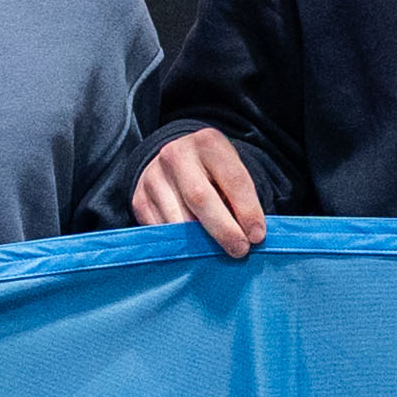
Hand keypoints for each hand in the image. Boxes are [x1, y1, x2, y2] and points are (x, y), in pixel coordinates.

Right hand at [135, 127, 268, 255]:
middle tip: (240, 250)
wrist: (174, 160)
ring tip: (217, 254)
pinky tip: (193, 250)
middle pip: (201, 198)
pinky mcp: (139, 198)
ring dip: (201, 243)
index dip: (248, 210)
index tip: (257, 236)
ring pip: (178, 219)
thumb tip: (250, 237)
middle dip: (224, 230)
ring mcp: (154, 176)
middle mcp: (176, 155)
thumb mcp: (229, 172)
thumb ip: (239, 198)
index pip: (233, 179)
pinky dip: (179, 245)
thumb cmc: (213, 172)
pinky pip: (161, 230)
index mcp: (208, 143)